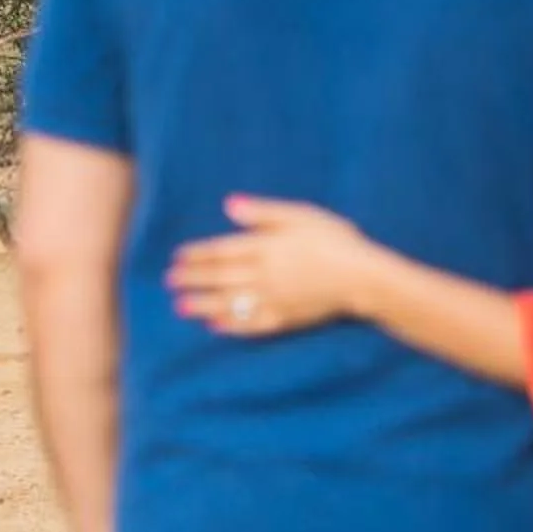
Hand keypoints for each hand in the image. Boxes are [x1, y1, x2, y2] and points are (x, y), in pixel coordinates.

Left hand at [166, 194, 377, 336]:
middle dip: (192, 279)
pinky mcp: (284, 319)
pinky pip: (250, 324)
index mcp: (264, 247)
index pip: (221, 251)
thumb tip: (229, 205)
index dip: (197, 254)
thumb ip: (263, 212)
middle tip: (170, 282)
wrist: (362, 276)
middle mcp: (262, 275)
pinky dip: (230, 326)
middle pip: (219, 277)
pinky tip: (215, 327)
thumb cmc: (335, 240)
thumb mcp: (301, 215)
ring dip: (202, 305)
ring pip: (229, 302)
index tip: (177, 257)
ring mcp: (272, 299)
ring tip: (181, 307)